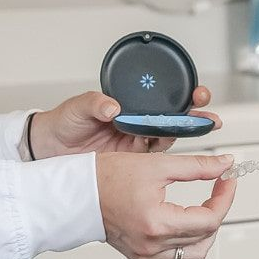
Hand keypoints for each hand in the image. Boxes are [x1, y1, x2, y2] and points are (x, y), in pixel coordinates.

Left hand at [29, 86, 221, 156]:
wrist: (48, 150)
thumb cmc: (63, 123)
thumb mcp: (78, 108)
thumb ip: (94, 103)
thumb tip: (111, 106)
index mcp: (129, 106)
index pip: (161, 99)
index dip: (183, 95)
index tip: (197, 93)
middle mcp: (137, 123)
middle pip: (173, 119)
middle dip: (196, 117)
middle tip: (210, 117)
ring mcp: (136, 143)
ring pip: (169, 139)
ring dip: (187, 135)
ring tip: (202, 131)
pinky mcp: (131, 164)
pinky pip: (154, 163)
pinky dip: (169, 162)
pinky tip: (181, 162)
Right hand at [96, 151, 236, 258]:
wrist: (76, 192)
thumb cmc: (106, 176)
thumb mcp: (157, 165)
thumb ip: (197, 166)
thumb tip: (225, 165)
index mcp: (157, 223)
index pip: (210, 219)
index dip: (225, 198)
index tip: (228, 180)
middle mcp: (152, 245)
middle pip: (205, 238)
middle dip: (217, 211)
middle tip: (218, 190)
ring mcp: (146, 254)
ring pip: (192, 257)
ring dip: (205, 234)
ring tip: (204, 210)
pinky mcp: (140, 256)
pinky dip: (186, 250)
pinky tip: (185, 230)